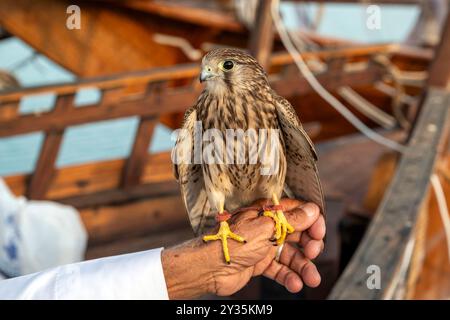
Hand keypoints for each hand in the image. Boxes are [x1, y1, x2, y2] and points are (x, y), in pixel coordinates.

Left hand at [161, 199, 324, 298]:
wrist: (209, 267)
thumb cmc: (232, 242)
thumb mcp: (265, 228)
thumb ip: (290, 220)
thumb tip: (312, 210)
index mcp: (268, 212)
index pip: (298, 212)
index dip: (312, 222)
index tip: (318, 234)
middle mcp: (268, 227)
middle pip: (298, 234)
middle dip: (310, 245)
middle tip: (313, 254)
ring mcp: (264, 246)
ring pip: (291, 255)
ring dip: (303, 267)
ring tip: (311, 279)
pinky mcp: (260, 264)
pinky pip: (280, 269)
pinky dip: (289, 277)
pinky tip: (295, 285)